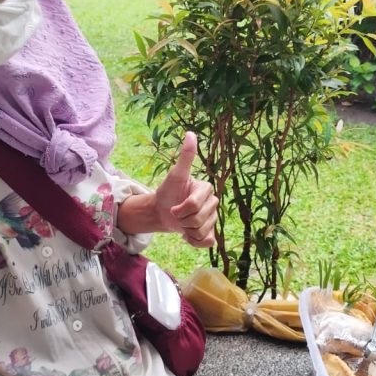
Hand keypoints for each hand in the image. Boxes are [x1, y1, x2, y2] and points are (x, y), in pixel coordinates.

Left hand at [153, 131, 218, 248]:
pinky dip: (194, 242)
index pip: (194, 205)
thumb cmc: (169, 192)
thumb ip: (185, 157)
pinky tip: (187, 235)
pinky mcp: (211, 233)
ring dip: (186, 230)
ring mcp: (214, 219)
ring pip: (201, 232)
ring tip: (182, 223)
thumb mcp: (175, 175)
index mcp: (207, 189)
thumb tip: (191, 133)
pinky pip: (207, 242)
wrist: (162, 211)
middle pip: (198, 220)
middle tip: (177, 214)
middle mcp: (213, 203)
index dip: (180, 209)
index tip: (174, 206)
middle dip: (182, 220)